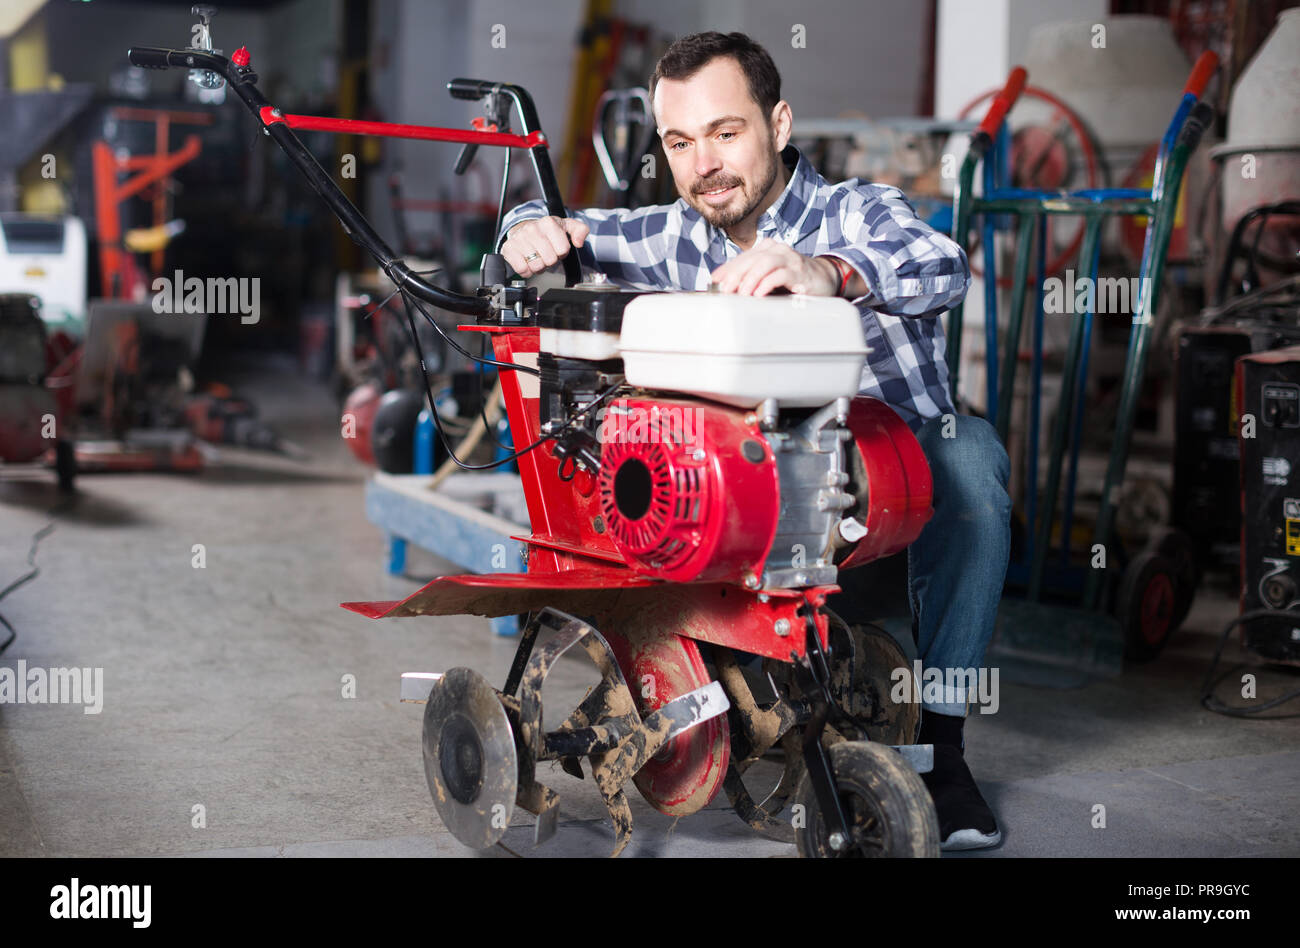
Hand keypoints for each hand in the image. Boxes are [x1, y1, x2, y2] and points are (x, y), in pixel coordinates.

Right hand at [500, 216, 589, 277]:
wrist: (522, 229)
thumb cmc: (546, 231)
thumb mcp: (566, 227)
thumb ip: (580, 230)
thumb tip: (579, 242)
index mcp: (548, 223)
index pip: (563, 249)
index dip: (561, 252)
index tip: (556, 247)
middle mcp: (532, 228)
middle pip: (550, 260)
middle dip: (550, 260)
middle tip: (545, 254)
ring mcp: (519, 239)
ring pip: (537, 266)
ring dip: (538, 266)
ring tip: (536, 257)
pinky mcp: (509, 249)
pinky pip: (522, 269)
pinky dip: (526, 270)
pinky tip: (527, 261)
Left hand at [709, 238, 839, 295]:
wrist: (824, 278)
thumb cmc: (793, 279)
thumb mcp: (768, 276)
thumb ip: (749, 277)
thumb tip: (723, 284)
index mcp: (766, 248)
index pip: (742, 258)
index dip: (727, 269)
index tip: (714, 281)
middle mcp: (777, 250)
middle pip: (751, 259)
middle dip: (735, 275)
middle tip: (725, 290)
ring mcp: (789, 259)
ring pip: (764, 263)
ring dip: (750, 279)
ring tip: (741, 294)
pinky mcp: (799, 272)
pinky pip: (780, 274)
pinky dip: (767, 283)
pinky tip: (759, 293)